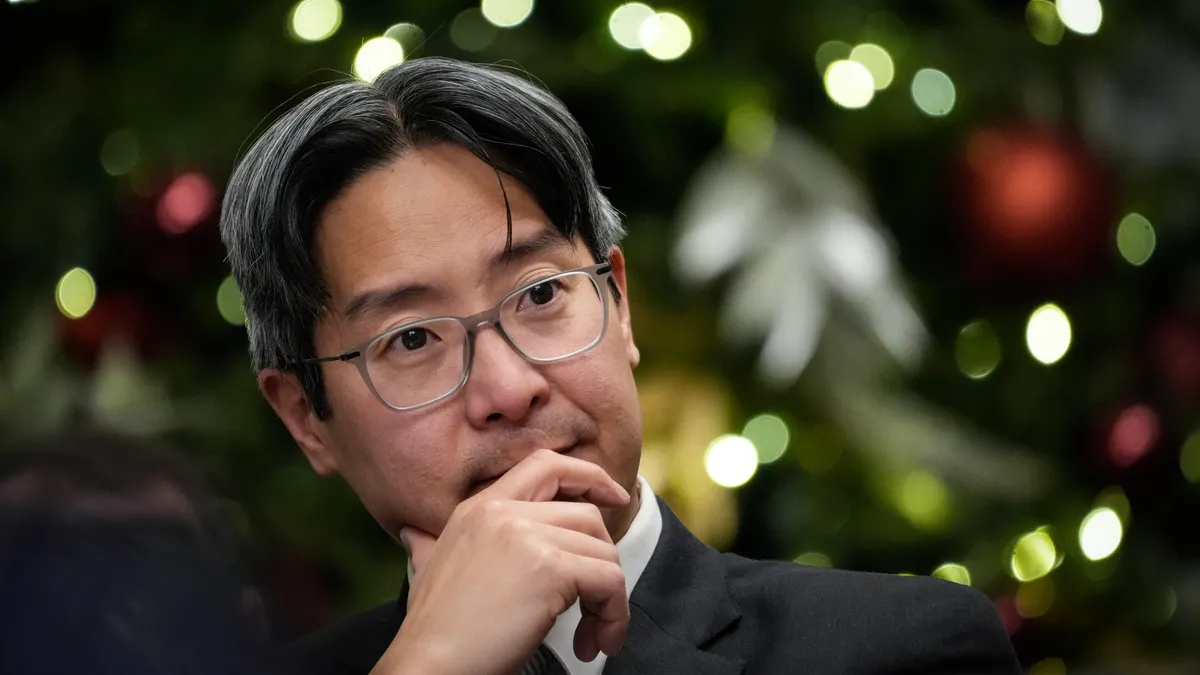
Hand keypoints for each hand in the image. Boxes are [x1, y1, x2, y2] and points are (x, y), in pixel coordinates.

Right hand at [373, 450, 631, 674]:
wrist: (430, 667)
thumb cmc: (434, 631)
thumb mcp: (428, 570)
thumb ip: (429, 545)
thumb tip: (413, 534)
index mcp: (478, 507)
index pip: (546, 466)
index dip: (588, 476)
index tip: (614, 499)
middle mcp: (502, 512)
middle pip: (586, 515)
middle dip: (604, 558)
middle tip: (599, 601)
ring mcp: (526, 536)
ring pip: (603, 552)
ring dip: (610, 598)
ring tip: (593, 633)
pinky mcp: (550, 569)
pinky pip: (609, 581)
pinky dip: (614, 614)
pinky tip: (596, 641)